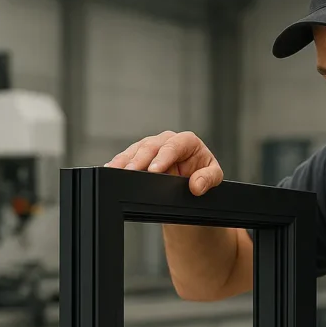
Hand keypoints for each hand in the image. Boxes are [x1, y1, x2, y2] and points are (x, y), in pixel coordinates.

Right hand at [105, 130, 222, 195]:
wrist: (191, 182)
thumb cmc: (203, 174)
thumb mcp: (214, 177)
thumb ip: (208, 179)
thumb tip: (196, 185)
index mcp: (187, 141)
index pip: (174, 145)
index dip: (163, 157)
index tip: (154, 170)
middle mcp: (167, 140)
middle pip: (150, 146)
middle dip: (139, 159)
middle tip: (130, 172)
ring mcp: (151, 147)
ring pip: (135, 150)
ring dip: (124, 161)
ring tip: (115, 170)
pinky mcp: (139, 156)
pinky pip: (127, 158)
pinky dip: (118, 163)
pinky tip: (111, 169)